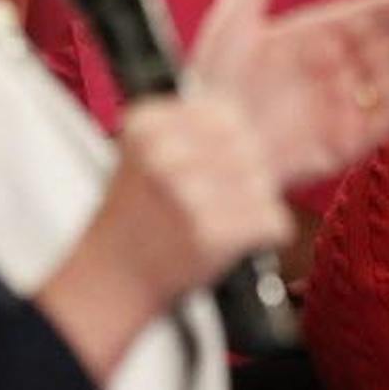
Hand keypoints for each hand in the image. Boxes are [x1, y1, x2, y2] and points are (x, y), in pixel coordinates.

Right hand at [40, 93, 292, 380]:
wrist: (111, 278)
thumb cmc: (139, 216)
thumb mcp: (153, 153)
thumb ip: (203, 130)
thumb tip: (277, 111)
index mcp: (148, 125)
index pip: (226, 112)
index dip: (237, 139)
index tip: (224, 162)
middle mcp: (164, 154)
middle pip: (250, 148)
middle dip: (249, 174)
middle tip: (222, 199)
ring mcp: (187, 194)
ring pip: (263, 185)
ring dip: (254, 205)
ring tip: (220, 220)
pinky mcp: (211, 233)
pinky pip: (272, 220)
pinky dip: (264, 233)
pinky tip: (231, 240)